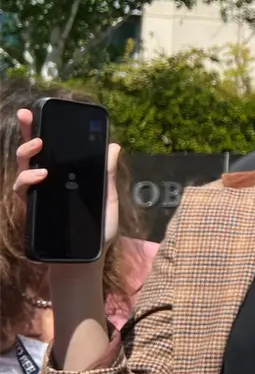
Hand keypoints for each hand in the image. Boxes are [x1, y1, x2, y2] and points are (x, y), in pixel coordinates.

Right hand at [12, 108, 121, 256]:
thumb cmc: (97, 233)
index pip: (53, 150)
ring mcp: (37, 196)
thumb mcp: (108, 200)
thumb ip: (107, 174)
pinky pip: (21, 192)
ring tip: (39, 145)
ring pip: (23, 169)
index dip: (44, 130)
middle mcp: (47, 184)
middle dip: (28, 132)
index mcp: (65, 178)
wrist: (85, 263)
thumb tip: (114, 146)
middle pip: (33, 154)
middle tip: (28, 114)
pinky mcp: (30, 210)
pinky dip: (28, 181)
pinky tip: (41, 176)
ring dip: (27, 154)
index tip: (42, 110)